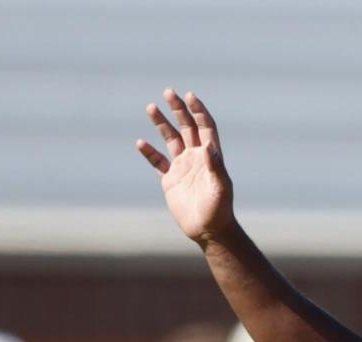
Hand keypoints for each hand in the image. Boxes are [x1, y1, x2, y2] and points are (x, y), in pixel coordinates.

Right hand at [137, 89, 235, 242]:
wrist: (208, 230)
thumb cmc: (219, 210)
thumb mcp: (220, 188)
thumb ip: (215, 167)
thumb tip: (209, 147)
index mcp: (210, 156)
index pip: (205, 127)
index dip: (198, 111)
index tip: (189, 96)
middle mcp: (196, 158)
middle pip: (187, 127)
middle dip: (178, 109)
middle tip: (168, 92)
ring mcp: (183, 167)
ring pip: (171, 139)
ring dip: (162, 124)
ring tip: (151, 107)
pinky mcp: (170, 180)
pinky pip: (158, 162)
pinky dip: (149, 152)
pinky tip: (140, 142)